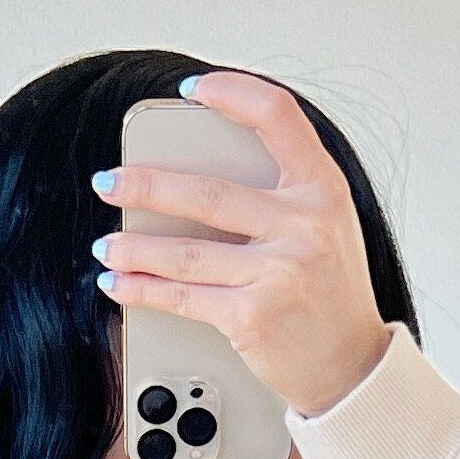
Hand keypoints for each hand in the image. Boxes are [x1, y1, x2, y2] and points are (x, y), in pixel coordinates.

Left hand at [93, 70, 392, 421]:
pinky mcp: (252, 317)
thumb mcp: (328, 224)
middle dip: (147, 186)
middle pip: (209, 192)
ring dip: (134, 247)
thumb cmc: (332, 294)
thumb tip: (200, 173)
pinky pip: (183, 298)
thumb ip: (283, 192)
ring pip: (186, 252)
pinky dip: (143, 290)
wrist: (353, 366)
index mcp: (323, 188)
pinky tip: (120, 283)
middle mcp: (303, 224)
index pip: (277, 116)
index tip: (191, 92)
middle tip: (109, 182)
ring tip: (106, 244)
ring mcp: (277, 272)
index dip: (231, 92)